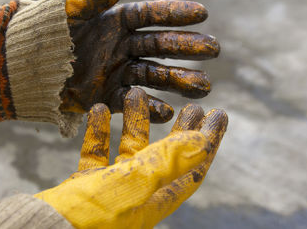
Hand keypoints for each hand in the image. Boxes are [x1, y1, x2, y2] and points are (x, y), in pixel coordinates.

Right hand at [36, 88, 227, 227]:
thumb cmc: (93, 214)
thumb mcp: (135, 184)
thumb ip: (168, 161)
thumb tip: (203, 141)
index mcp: (156, 197)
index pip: (191, 165)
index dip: (208, 140)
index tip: (219, 113)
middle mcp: (138, 192)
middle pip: (166, 155)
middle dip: (180, 129)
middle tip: (192, 105)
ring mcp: (112, 186)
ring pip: (129, 147)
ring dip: (134, 120)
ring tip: (136, 93)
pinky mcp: (87, 181)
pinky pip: (97, 150)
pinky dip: (98, 130)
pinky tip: (98, 109)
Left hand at [60, 0, 219, 122]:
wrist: (28, 66)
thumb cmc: (49, 31)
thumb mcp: (72, 9)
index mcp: (116, 21)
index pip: (150, 15)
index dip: (175, 12)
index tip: (202, 13)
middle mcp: (123, 47)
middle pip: (160, 46)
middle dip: (187, 47)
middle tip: (214, 49)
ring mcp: (118, 72)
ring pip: (154, 75)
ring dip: (179, 80)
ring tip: (205, 86)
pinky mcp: (109, 96)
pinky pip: (132, 102)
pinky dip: (149, 107)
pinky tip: (168, 111)